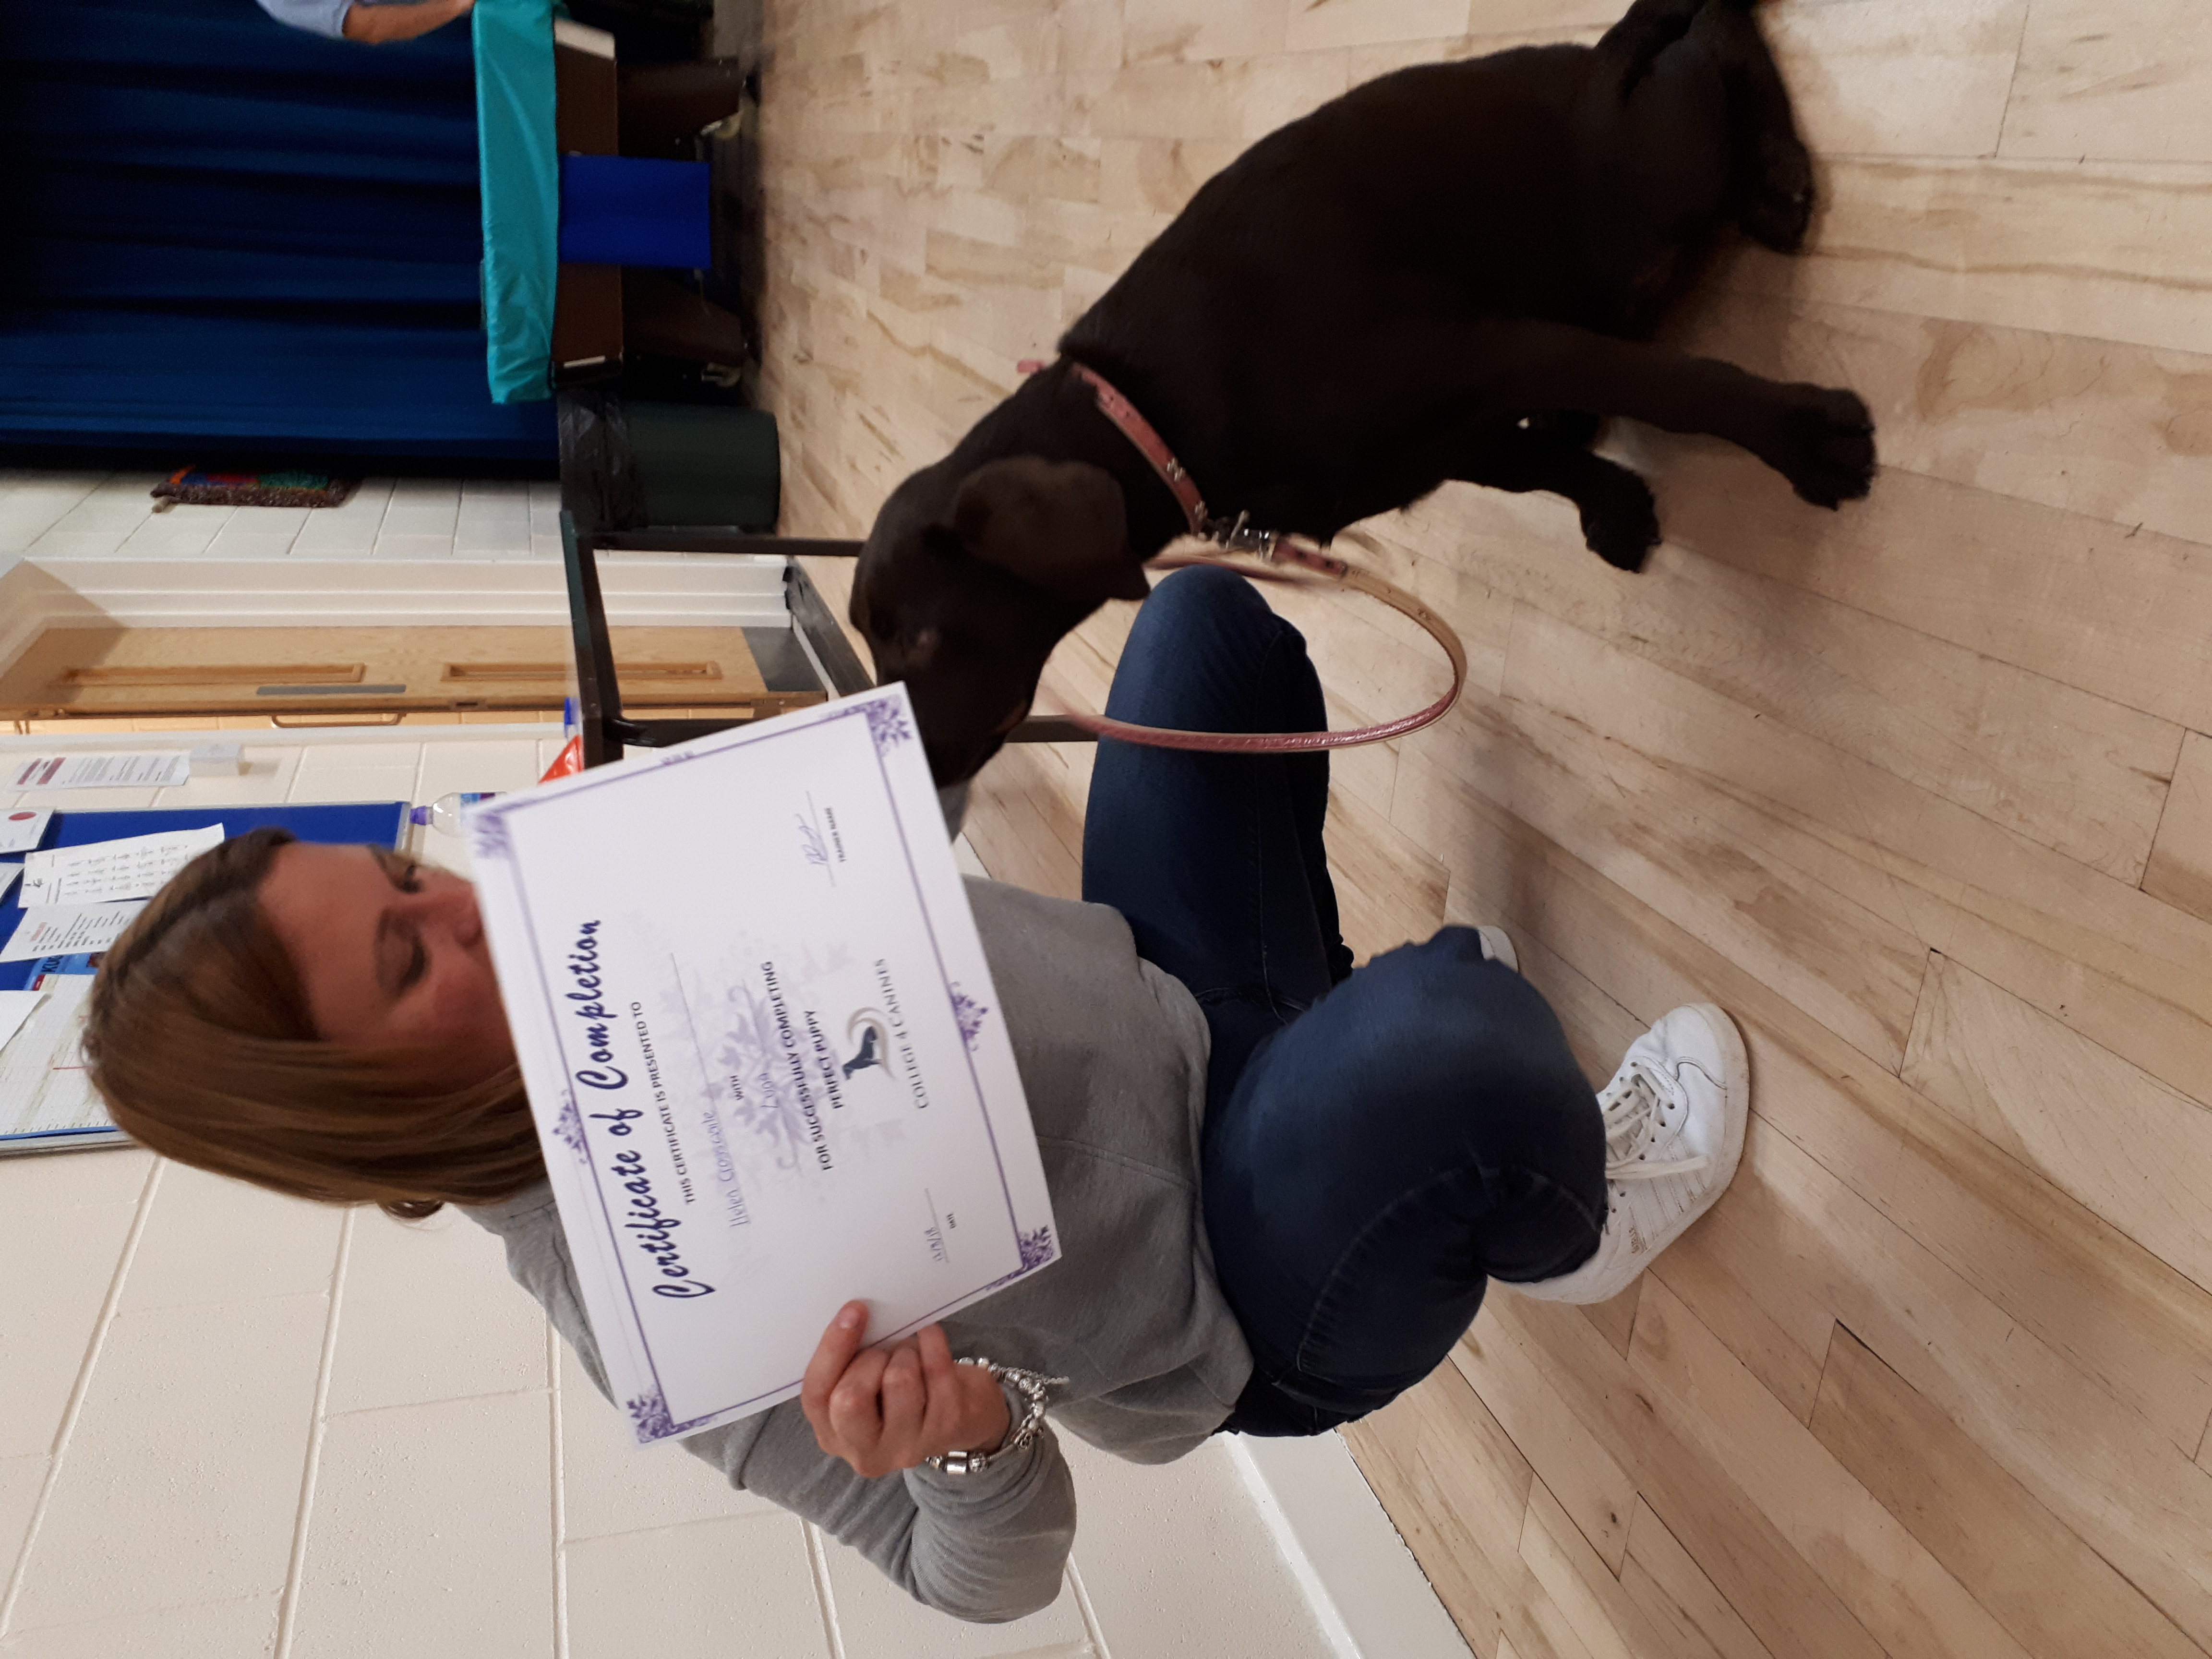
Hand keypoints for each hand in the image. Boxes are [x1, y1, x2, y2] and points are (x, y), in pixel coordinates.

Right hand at [800, 1302, 1012, 1478]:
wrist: (960, 1414)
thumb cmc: (897, 1386)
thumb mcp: (861, 1379)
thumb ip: (847, 1360)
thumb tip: (852, 1316)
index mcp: (832, 1434)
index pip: (815, 1396)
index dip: (831, 1349)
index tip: (853, 1310)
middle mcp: (865, 1452)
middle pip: (849, 1399)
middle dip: (868, 1358)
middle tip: (883, 1351)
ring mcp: (907, 1447)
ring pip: (899, 1380)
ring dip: (904, 1353)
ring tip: (908, 1355)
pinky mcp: (945, 1430)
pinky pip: (937, 1372)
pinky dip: (933, 1343)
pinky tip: (930, 1339)